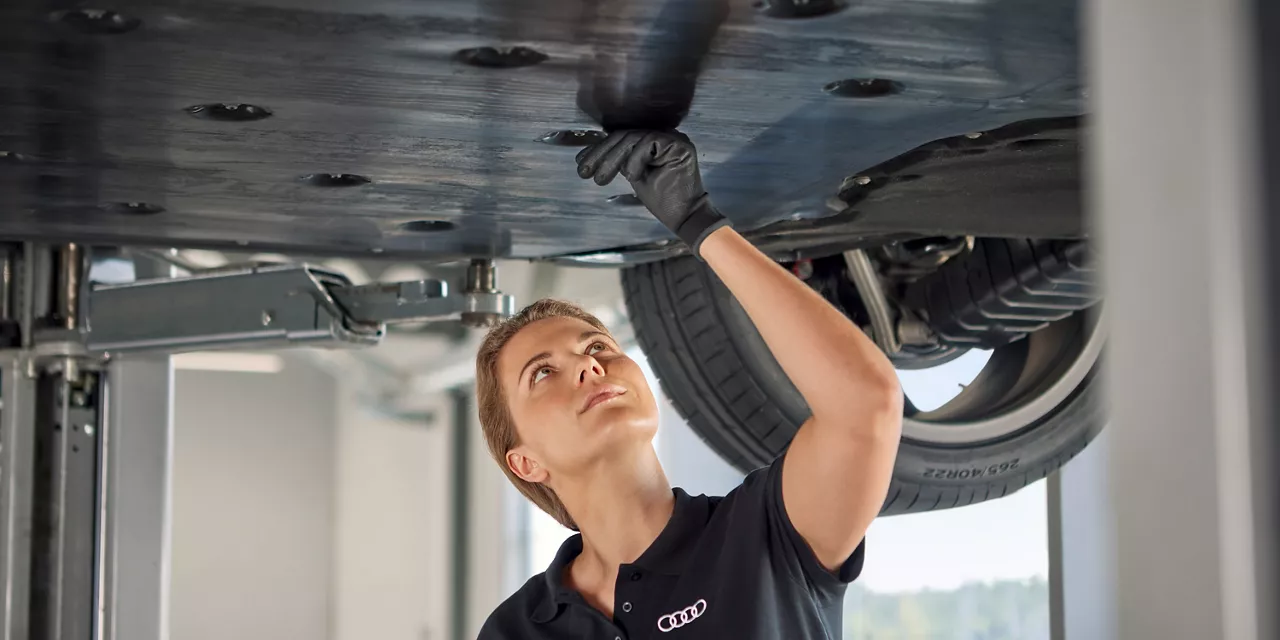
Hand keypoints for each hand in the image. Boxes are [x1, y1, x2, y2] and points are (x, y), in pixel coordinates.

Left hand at [575, 130, 729, 257]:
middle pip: (625, 136)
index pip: (623, 138)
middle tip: (585, 172)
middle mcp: (664, 136)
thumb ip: (620, 161)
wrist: (684, 216)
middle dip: (601, 154)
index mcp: (654, 141)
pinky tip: (632, 176)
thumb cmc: (663, 200)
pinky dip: (634, 160)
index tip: (582, 164)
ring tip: (601, 179)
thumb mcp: (634, 175)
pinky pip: (647, 143)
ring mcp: (673, 138)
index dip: (599, 149)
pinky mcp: (679, 144)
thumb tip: (591, 154)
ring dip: (612, 159)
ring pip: (632, 138)